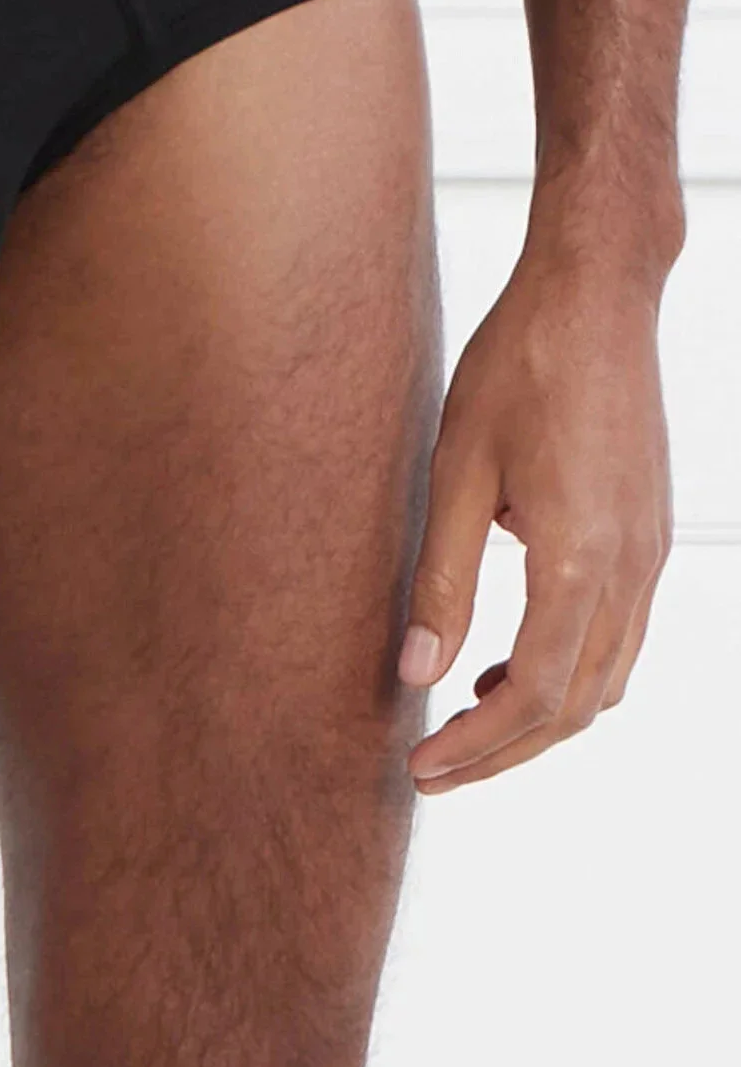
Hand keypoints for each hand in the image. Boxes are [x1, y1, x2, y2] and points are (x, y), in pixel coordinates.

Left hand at [399, 246, 670, 794]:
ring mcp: (650, 554)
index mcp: (580, 558)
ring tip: (461, 723)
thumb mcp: (456, 472)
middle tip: (432, 770)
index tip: (422, 768)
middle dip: (504, 751)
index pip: (536, 696)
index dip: (478, 747)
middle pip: (577, 706)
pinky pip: (617, 637)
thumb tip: (417, 674)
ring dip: (538, 717)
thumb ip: (441, 581)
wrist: (595, 296)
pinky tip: (505, 663)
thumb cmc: (519, 367)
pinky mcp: (649, 536)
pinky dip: (566, 673)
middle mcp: (630, 568)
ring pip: (605, 679)